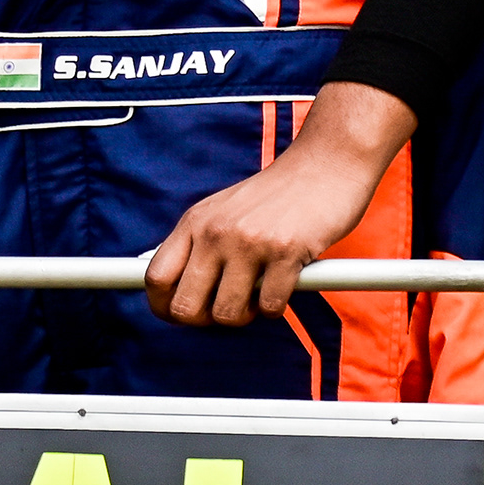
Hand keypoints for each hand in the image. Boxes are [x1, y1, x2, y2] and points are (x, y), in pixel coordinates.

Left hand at [146, 84, 414, 325]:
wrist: (326, 163)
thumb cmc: (278, 195)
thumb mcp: (224, 210)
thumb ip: (198, 243)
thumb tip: (171, 288)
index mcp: (195, 221)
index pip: (156, 278)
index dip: (164, 307)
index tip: (181, 315)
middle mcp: (216, 231)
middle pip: (185, 307)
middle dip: (206, 321)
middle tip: (228, 309)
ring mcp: (249, 242)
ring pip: (228, 315)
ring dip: (246, 315)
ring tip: (259, 293)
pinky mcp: (286, 252)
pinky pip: (269, 307)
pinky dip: (276, 306)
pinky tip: (284, 283)